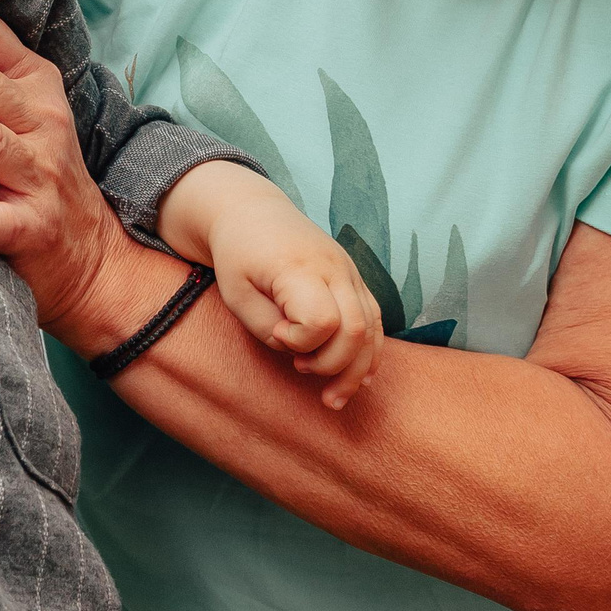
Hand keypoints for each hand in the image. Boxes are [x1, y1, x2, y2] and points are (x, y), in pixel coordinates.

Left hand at [158, 161, 382, 406]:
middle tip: (300, 369)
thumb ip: (265, 329)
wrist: (253, 212)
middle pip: (356, 330)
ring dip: (356, 370)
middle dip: (333, 366)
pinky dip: (369, 352)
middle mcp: (334, 268)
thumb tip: (300, 351)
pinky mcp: (354, 278)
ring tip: (333, 398)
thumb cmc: (238, 255)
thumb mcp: (235, 294)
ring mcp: (350, 271)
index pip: (321, 320)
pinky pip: (375, 320)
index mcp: (299, 268)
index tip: (277, 334)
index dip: (300, 341)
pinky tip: (359, 378)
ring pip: (373, 328)